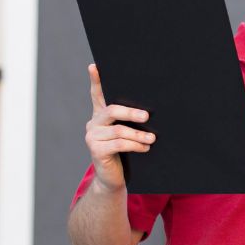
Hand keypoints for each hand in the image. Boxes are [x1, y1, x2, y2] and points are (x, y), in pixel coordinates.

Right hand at [84, 63, 153, 190]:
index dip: (96, 80)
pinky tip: (145, 147)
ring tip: (152, 138)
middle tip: (147, 116)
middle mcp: (93, 123)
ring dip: (138, 134)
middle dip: (131, 112)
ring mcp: (92, 137)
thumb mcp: (127, 134)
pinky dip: (134, 145)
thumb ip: (131, 121)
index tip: (95, 66)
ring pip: (119, 130)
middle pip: (112, 110)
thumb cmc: (124, 153)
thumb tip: (151, 111)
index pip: (97, 95)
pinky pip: (118, 144)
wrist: (113, 178)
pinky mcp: (96, 151)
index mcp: (100, 115)